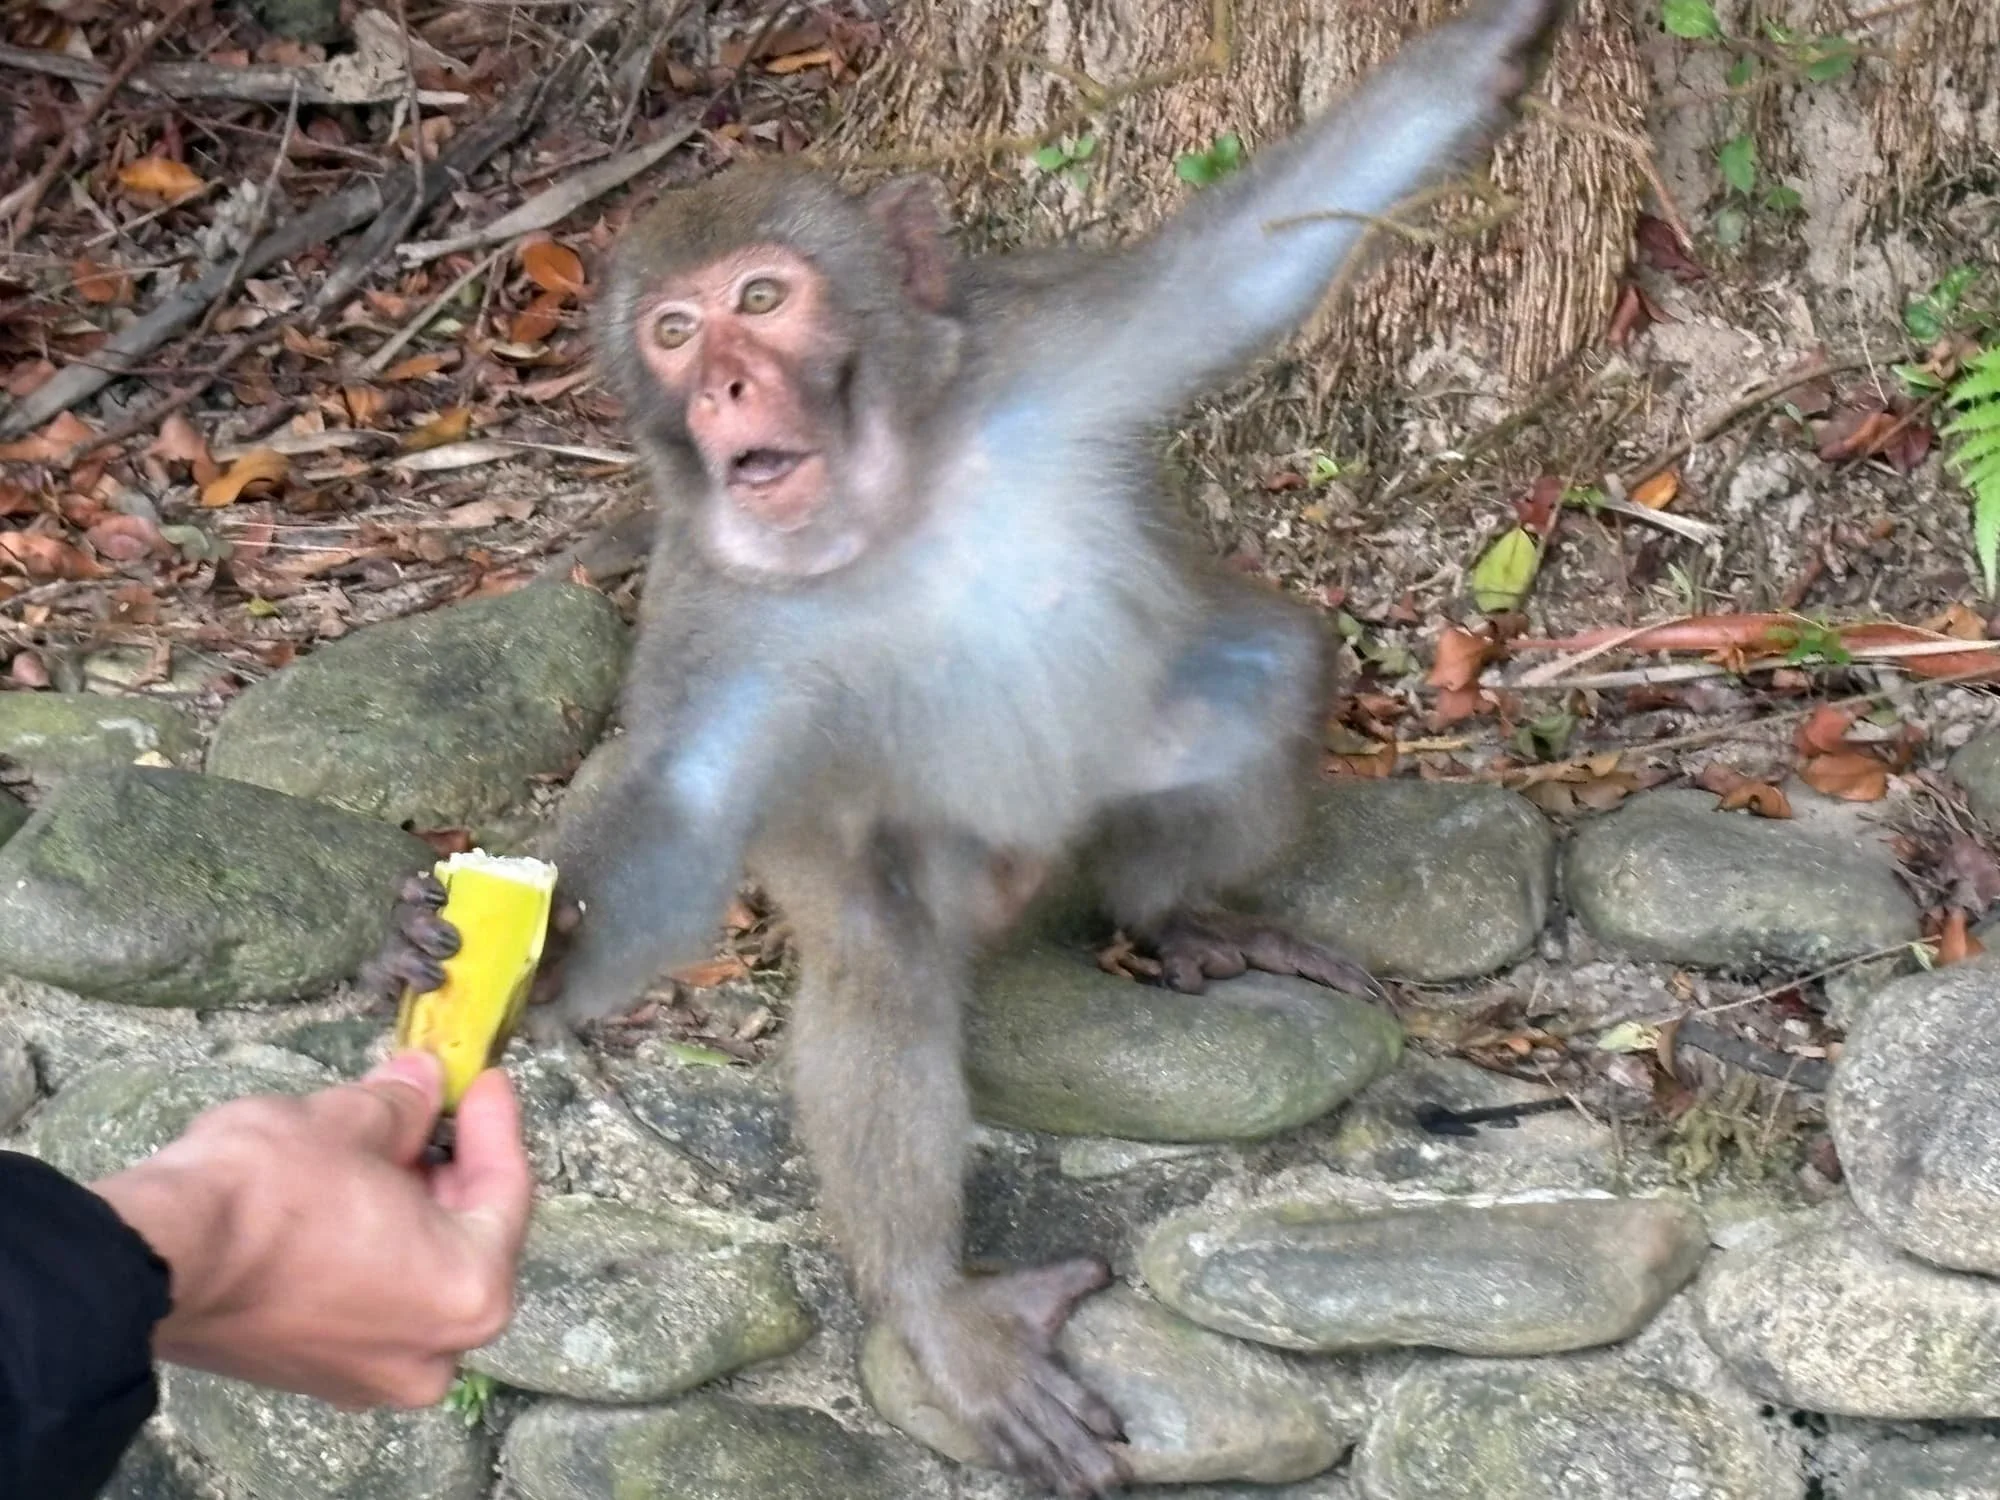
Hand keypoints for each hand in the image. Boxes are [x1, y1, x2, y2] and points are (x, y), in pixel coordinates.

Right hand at [91, 1051, 533, 1408]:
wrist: (150, 1255)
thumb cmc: (264, 1194)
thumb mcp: (352, 1120)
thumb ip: (405, 1104)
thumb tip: (421, 1082)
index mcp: (467, 1292)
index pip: (505, 1192)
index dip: (493, 1125)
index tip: (482, 1082)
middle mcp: (430, 1352)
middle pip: (466, 1238)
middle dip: (449, 1166)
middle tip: (435, 1106)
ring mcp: (368, 1373)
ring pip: (416, 1270)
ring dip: (407, 1205)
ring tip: (385, 1141)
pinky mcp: (313, 1373)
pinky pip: (369, 1299)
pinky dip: (369, 1247)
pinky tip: (346, 1194)